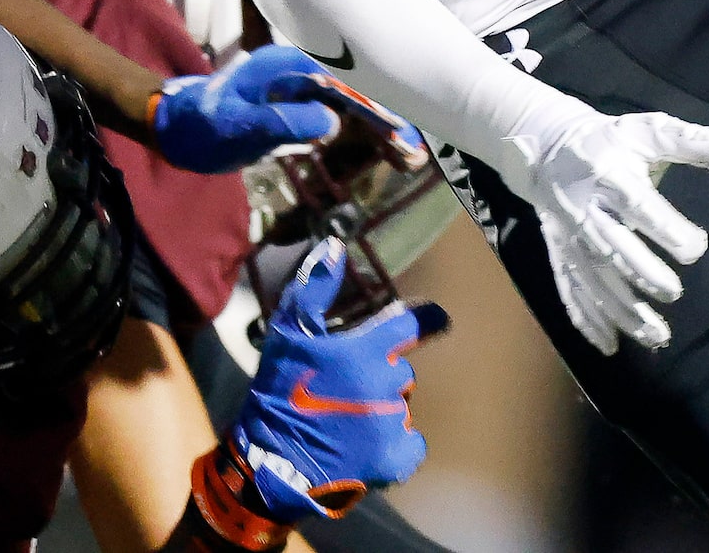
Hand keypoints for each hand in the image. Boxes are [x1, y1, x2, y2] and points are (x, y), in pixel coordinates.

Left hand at [156, 44, 398, 173]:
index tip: (400, 130)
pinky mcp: (293, 107)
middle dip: (384, 121)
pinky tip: (381, 149)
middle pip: (352, 94)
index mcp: (286, 66)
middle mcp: (296, 72)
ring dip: (376, 129)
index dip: (374, 108)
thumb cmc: (201, 126)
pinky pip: (334, 117)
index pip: (342, 84)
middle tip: (414, 153)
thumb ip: (285, 121)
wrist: (171, 127)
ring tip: (408, 156)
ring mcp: (296, 89)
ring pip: (347, 106)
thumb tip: (331, 122)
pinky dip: (358, 133)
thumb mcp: (240, 127)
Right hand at [216, 239, 447, 522]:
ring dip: (383, 407)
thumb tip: (333, 246)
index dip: (428, 319)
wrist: (270, 463)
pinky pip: (411, 443)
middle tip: (346, 388)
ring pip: (402, 405)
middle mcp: (385, 385)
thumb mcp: (287, 334)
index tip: (437, 318)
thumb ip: (312, 288)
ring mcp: (391, 423)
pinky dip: (396, 443)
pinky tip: (368, 443)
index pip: (413, 324)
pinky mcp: (393, 459)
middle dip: (380, 374)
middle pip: (401, 370)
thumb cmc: (278, 393)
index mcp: (364, 351)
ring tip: (347, 418)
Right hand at [509, 107, 708, 354]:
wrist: (545, 146)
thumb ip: (688, 141)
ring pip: (593, 279)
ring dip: (621, 310)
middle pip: (612, 246)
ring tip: (656, 335)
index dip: (665, 228)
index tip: (697, 247)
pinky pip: (570, 291)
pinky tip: (610, 345)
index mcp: (608, 176)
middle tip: (674, 293)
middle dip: (641, 273)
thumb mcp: (646, 131)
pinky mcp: (560, 255)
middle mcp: (585, 211)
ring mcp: (569, 238)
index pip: (637, 204)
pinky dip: (586, 320)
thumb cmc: (608, 141)